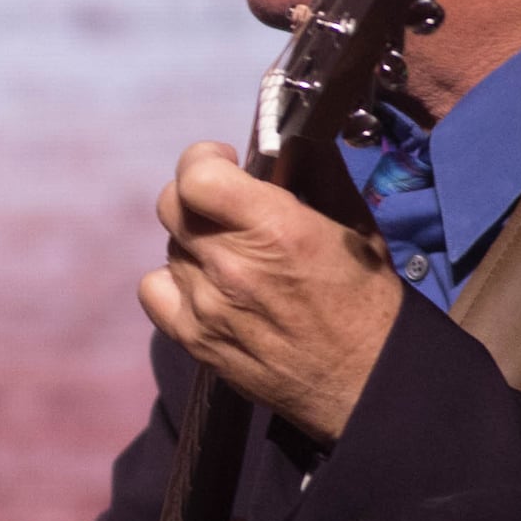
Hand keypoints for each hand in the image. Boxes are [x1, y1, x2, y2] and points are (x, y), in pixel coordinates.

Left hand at [138, 141, 405, 444]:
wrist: (366, 383)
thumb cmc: (367, 303)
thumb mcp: (355, 226)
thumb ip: (317, 174)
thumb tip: (289, 137)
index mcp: (275, 230)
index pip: (195, 176)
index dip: (204, 159)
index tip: (227, 162)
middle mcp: (231, 266)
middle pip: (171, 205)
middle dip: (197, 194)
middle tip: (227, 203)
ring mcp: (206, 307)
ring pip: (169, 246)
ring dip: (193, 239)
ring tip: (230, 252)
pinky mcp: (195, 341)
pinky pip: (153, 290)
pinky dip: (173, 280)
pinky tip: (204, 285)